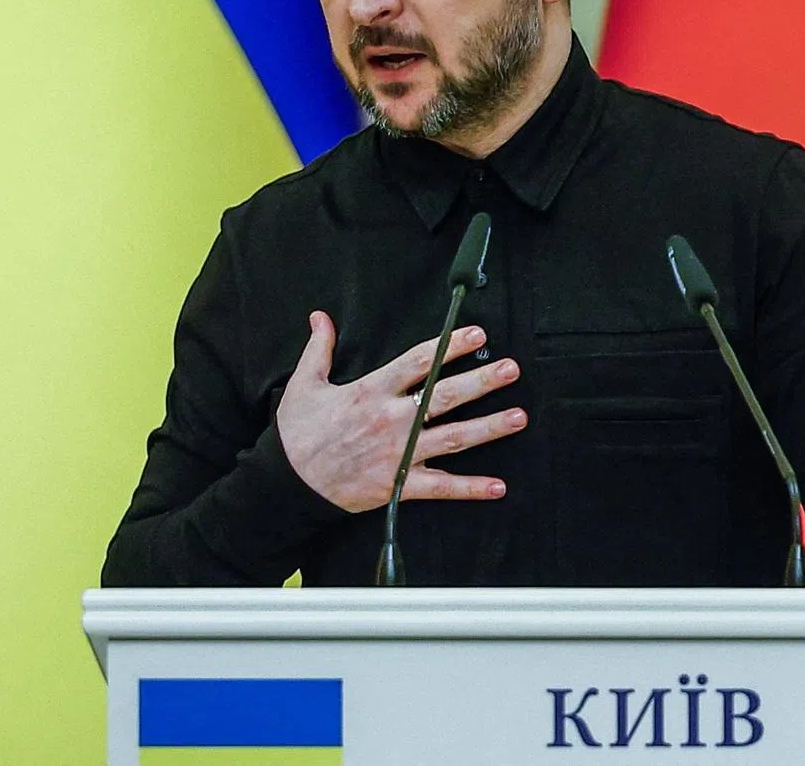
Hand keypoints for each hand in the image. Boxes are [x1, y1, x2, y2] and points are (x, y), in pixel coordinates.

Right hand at [276, 311, 526, 511]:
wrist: (285, 485)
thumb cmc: (296, 434)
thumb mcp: (303, 384)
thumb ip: (318, 348)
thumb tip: (320, 317)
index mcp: (370, 391)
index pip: (417, 362)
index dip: (449, 346)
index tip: (476, 333)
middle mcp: (390, 420)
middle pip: (444, 396)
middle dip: (481, 381)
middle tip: (511, 369)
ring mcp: (397, 454)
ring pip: (451, 438)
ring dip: (488, 428)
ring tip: (519, 417)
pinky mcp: (397, 486)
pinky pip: (440, 487)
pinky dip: (470, 488)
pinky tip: (498, 486)